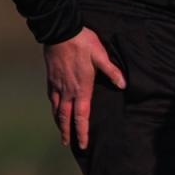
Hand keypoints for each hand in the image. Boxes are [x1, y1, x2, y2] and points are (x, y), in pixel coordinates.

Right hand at [44, 28, 125, 149]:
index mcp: (82, 88)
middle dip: (67, 132)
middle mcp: (68, 90)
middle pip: (66, 117)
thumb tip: (123, 85)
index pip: (81, 116)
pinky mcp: (51, 77)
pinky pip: (52, 97)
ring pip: (57, 108)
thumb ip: (112, 71)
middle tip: (68, 144)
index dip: (82, 132)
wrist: (59, 30)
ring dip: (59, 122)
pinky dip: (54, 107)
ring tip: (62, 132)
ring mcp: (57, 84)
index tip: (82, 145)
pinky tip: (55, 109)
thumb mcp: (101, 55)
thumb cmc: (83, 42)